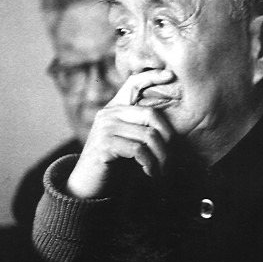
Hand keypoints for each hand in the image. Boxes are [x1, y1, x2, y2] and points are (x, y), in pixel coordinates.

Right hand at [67, 69, 174, 197]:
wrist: (89, 186)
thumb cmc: (115, 164)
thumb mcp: (130, 141)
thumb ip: (143, 128)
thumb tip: (173, 127)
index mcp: (115, 108)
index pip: (133, 83)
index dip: (152, 76)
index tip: (170, 75)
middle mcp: (109, 113)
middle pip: (151, 114)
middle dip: (167, 138)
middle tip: (171, 159)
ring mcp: (105, 127)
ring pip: (148, 135)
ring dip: (161, 158)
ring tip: (161, 171)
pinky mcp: (104, 144)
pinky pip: (138, 150)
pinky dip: (150, 164)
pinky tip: (150, 173)